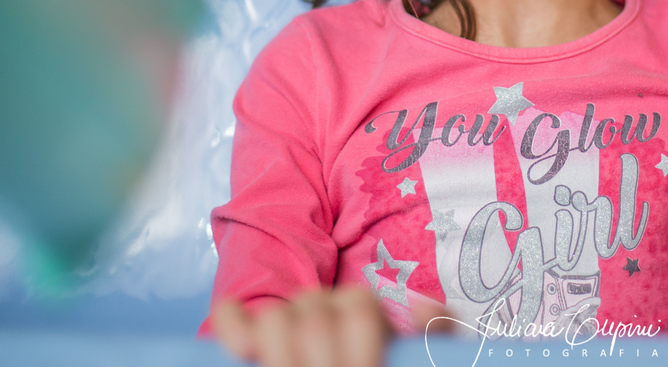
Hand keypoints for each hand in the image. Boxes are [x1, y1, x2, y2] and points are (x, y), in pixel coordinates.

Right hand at [211, 285, 451, 366]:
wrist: (358, 363)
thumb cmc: (384, 364)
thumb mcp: (417, 357)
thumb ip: (434, 334)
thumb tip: (421, 307)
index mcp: (361, 312)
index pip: (359, 310)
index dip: (362, 351)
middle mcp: (321, 307)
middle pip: (316, 318)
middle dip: (322, 363)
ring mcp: (283, 319)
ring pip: (276, 317)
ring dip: (282, 354)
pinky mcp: (247, 334)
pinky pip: (234, 315)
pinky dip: (235, 329)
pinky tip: (244, 353)